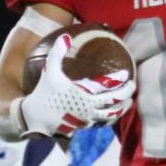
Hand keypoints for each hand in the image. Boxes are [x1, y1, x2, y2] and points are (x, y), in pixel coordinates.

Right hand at [18, 35, 133, 137]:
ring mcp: (86, 122)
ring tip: (126, 104)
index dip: (122, 85)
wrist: (34, 118)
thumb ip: (57, 53)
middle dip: (126, 97)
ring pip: (109, 118)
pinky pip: (98, 123)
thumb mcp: (50, 71)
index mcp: (86, 99)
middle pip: (115, 107)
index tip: (128, 77)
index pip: (112, 92)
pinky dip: (107, 118)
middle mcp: (89, 112)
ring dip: (120, 110)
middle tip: (132, 89)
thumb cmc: (44, 93)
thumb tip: (65, 36)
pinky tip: (107, 112)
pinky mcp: (80, 129)